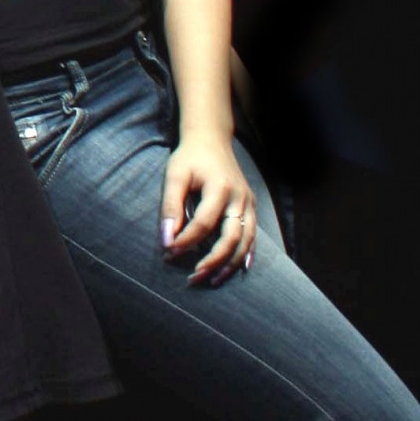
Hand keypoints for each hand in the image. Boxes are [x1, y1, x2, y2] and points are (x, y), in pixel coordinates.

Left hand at [160, 131, 254, 284]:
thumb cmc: (190, 157)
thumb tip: (166, 239)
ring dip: (229, 264)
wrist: (211, 139)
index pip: (204, 223)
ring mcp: (248, 203)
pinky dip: (245, 255)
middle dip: (212, 261)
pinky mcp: (250, 207)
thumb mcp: (175, 175)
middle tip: (193, 277)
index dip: (186, 241)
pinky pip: (252, 236)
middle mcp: (239, 198)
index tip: (168, 252)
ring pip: (245, 241)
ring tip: (212, 280)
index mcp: (220, 187)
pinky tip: (237, 270)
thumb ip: (170, 206)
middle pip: (230, 237)